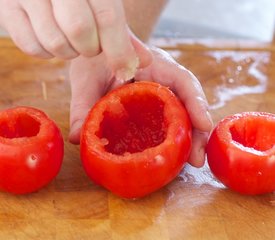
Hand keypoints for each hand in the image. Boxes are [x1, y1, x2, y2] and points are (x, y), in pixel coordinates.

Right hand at [0, 0, 139, 78]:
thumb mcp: (105, 4)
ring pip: (55, 43)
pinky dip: (47, 51)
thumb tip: (142, 63)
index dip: (119, 50)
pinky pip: (32, 47)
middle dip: (91, 47)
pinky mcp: (7, 9)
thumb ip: (122, 34)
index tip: (125, 69)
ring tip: (71, 37)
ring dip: (70, 51)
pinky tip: (53, 36)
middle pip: (79, 31)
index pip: (107, 18)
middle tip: (91, 42)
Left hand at [69, 46, 212, 166]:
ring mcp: (161, 95)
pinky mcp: (154, 108)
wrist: (97, 52)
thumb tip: (78, 138)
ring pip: (182, 116)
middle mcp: (164, 81)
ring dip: (188, 140)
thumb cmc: (96, 58)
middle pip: (189, 104)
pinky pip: (167, 122)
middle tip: (196, 160)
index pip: (182, 81)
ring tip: (190, 164)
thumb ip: (83, 104)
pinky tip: (169, 157)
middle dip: (197, 132)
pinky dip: (172, 139)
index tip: (203, 125)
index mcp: (154, 65)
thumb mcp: (87, 77)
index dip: (195, 102)